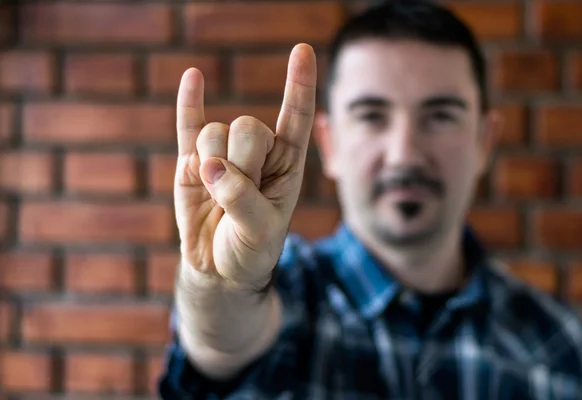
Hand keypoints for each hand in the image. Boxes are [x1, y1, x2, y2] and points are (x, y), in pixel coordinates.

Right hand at [174, 44, 316, 291]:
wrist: (220, 268)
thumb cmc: (251, 250)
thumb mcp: (260, 232)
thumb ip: (242, 200)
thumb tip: (211, 166)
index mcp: (287, 164)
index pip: (297, 118)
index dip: (300, 85)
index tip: (302, 50)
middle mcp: (258, 152)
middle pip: (248, 127)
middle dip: (241, 162)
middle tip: (238, 195)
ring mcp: (224, 154)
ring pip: (215, 133)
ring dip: (213, 165)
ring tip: (217, 195)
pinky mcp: (192, 162)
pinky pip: (189, 126)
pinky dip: (189, 103)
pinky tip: (193, 76)